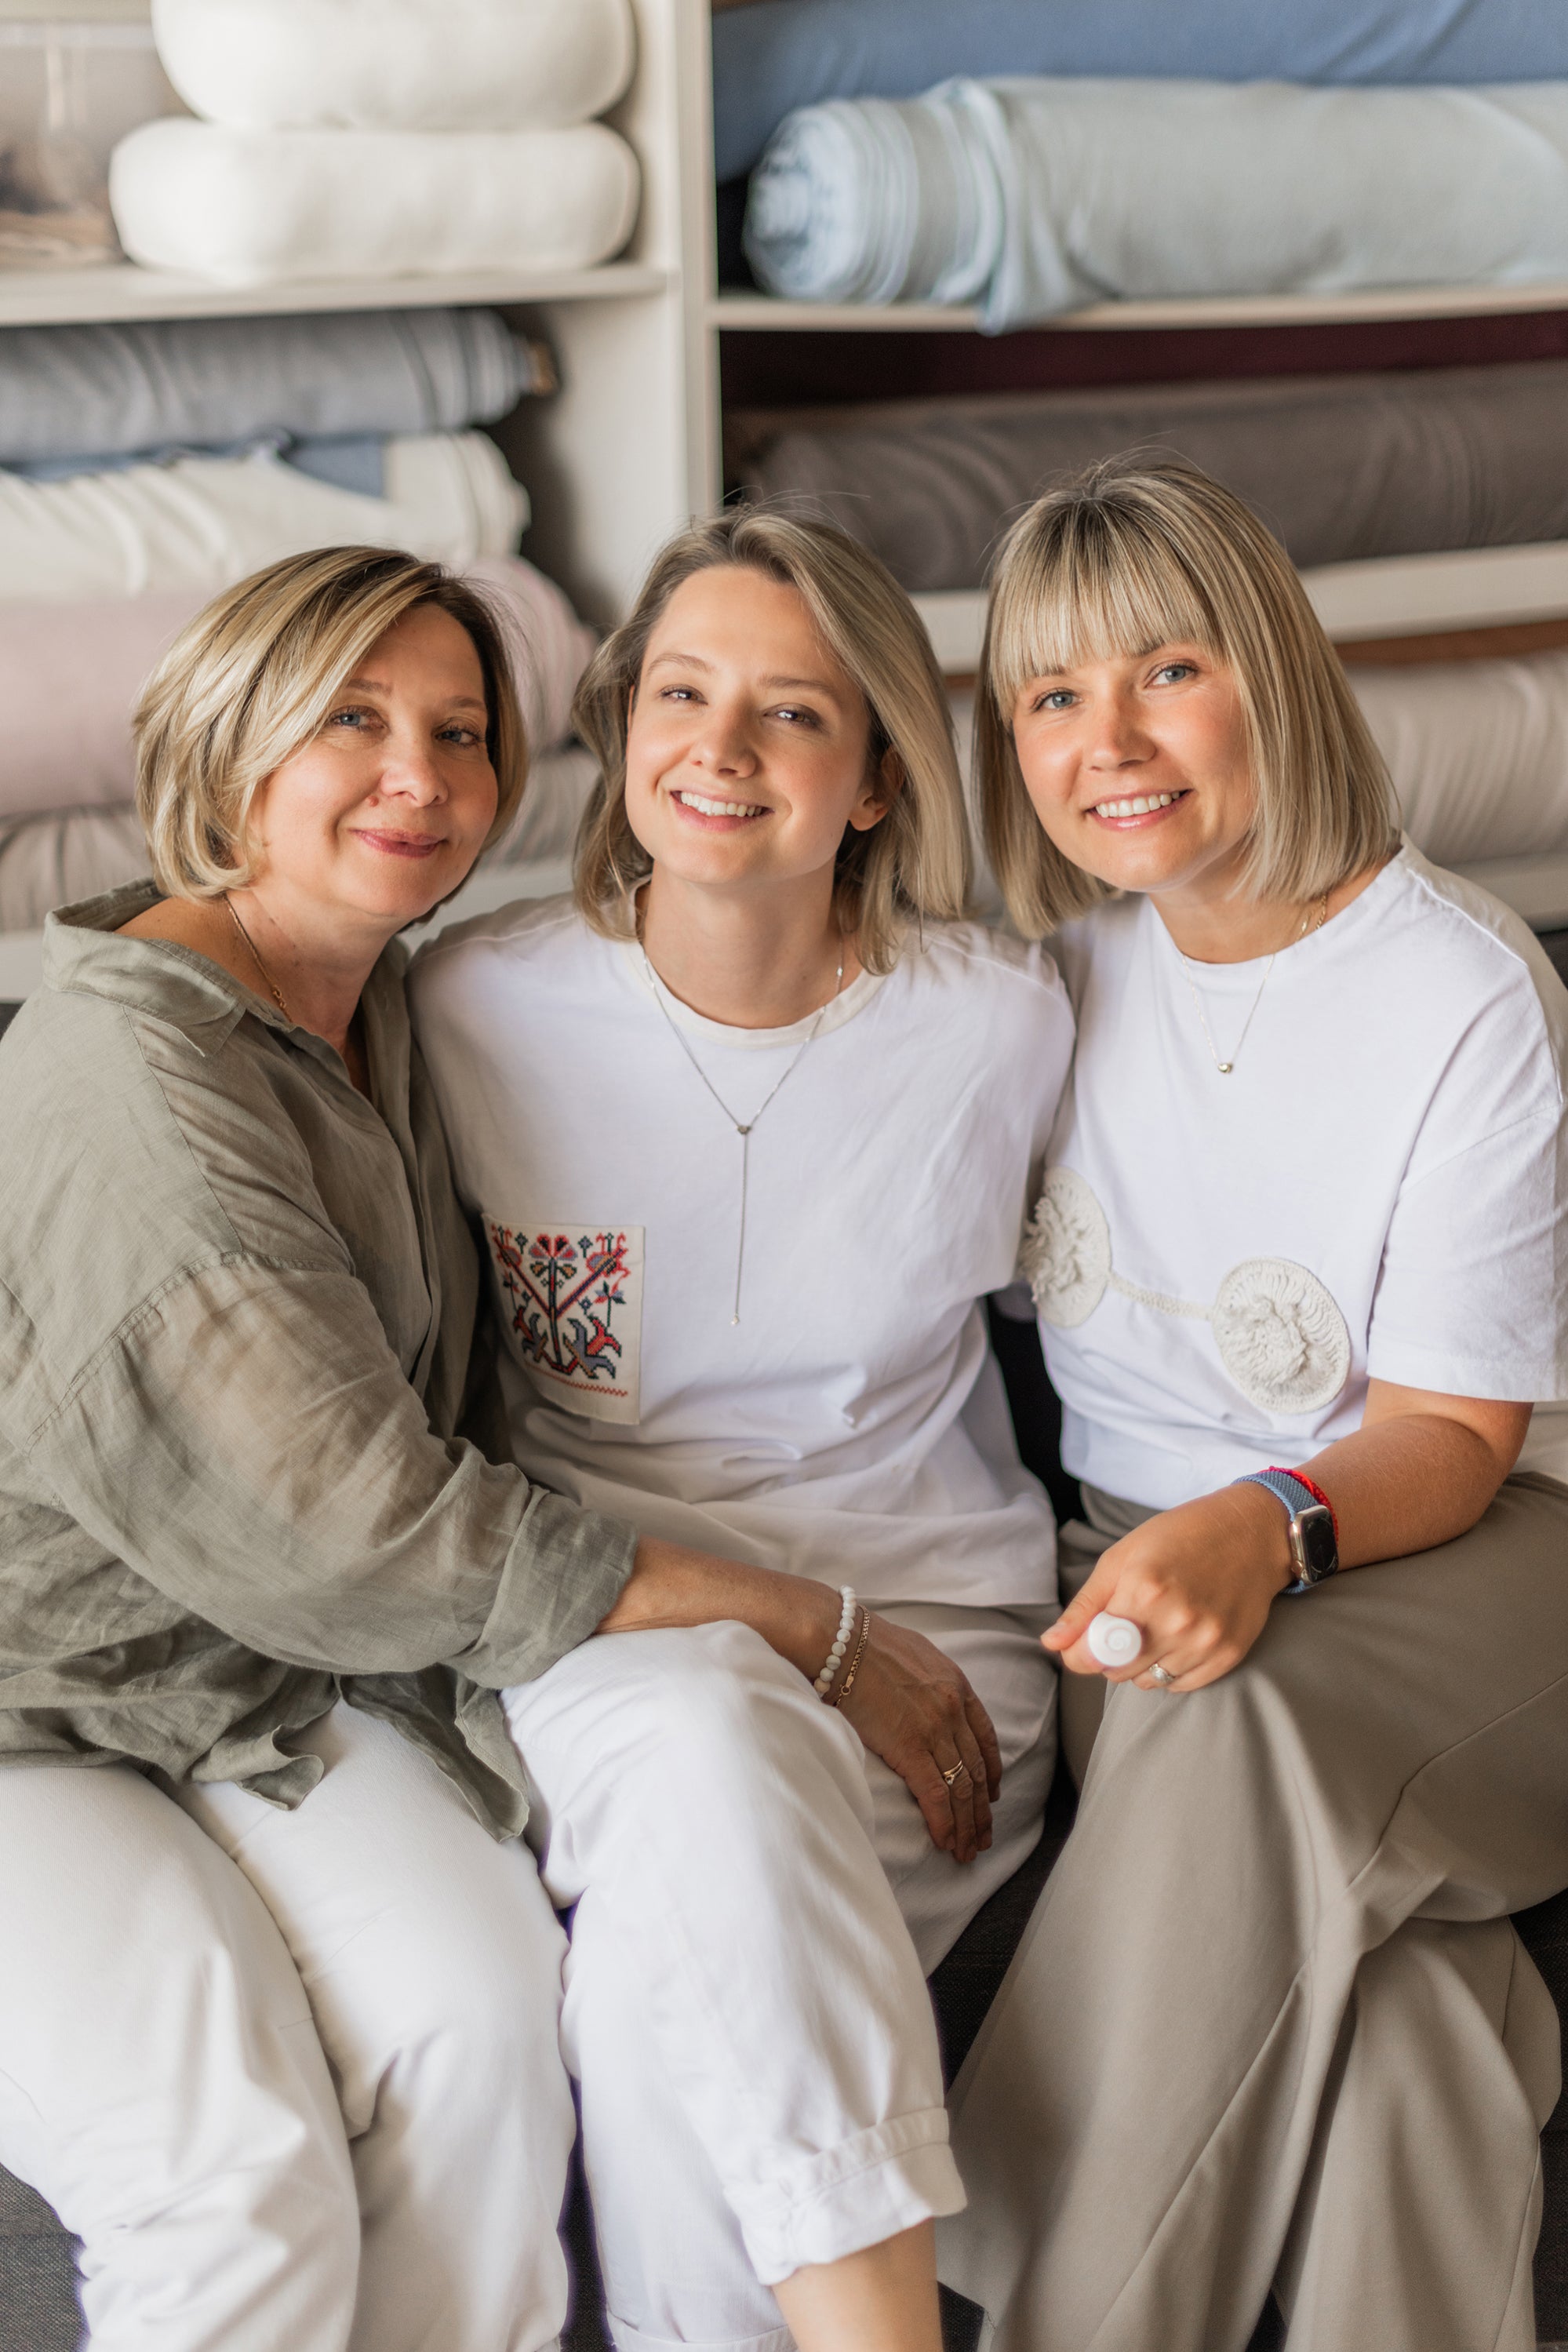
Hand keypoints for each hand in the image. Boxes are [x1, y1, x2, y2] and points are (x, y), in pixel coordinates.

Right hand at [837, 1616, 1002, 1861]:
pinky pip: (935, 1794)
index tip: (992, 1795)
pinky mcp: (909, 1747)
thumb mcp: (914, 1654)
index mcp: (957, 1685)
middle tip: (983, 1838)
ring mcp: (934, 1729)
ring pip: (961, 1788)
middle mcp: (953, 1709)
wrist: (842, 1640)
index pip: (985, 1739)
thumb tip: (923, 1698)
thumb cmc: (866, 1643)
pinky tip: (946, 1841)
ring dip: (966, 1825)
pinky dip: (943, 1822)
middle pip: (977, 1771)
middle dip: (982, 1810)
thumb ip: (929, 1681)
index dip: (992, 1772)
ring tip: (967, 1850)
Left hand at [1045, 1484, 1292, 1692]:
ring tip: (1153, 1627)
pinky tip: (1177, 1639)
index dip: (1080, 1652)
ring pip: (1148, 1682)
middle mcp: (1175, 1621)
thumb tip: (1052, 1644)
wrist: (1251, 1533)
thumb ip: (1085, 1606)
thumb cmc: (1180, 1536)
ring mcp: (1205, 1641)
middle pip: (1117, 1671)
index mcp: (1142, 1590)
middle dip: (1109, 1654)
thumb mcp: (1122, 1557)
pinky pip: (1180, 1685)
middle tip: (1123, 1624)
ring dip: (1140, 1664)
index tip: (1084, 1641)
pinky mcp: (1228, 1655)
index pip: (1091, 1654)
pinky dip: (1170, 1670)